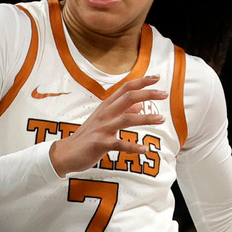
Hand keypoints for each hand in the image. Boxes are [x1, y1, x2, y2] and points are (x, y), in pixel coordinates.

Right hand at [48, 75, 166, 176]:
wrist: (67, 153)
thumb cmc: (87, 136)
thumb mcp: (104, 120)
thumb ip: (121, 112)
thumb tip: (139, 106)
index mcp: (106, 107)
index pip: (125, 89)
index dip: (141, 82)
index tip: (156, 78)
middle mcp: (105, 114)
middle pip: (128, 98)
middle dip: (147, 94)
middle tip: (164, 94)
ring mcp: (102, 128)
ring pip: (126, 119)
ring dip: (145, 119)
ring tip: (161, 119)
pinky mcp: (100, 143)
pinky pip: (119, 144)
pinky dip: (133, 147)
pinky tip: (144, 149)